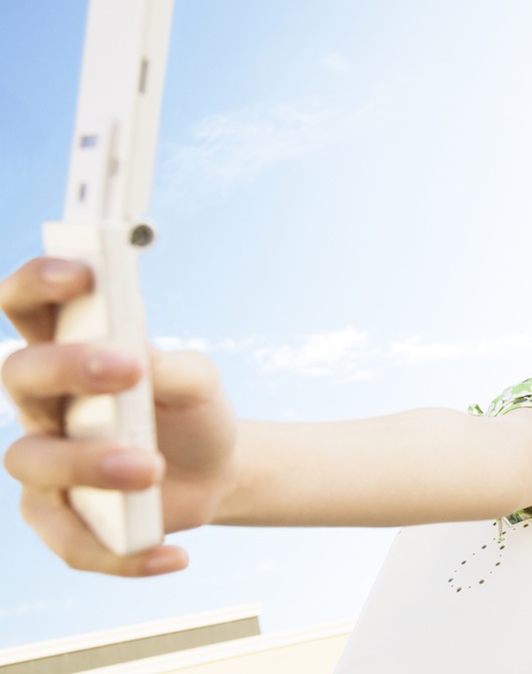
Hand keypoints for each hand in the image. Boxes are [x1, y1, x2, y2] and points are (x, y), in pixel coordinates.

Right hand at [1, 258, 238, 575]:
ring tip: (152, 467)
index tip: (80, 273)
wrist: (217, 466)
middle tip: (129, 369)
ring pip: (33, 460)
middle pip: (19, 373)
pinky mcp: (62, 516)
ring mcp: (46, 460)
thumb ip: (174, 368)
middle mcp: (44, 401)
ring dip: (90, 463)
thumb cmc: (193, 409)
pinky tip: (172, 553)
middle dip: (69, 366)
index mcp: (69, 348)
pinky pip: (70, 541)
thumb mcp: (200, 382)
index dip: (39, 282)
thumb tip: (143, 365)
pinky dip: (122, 553)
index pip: (28, 305)